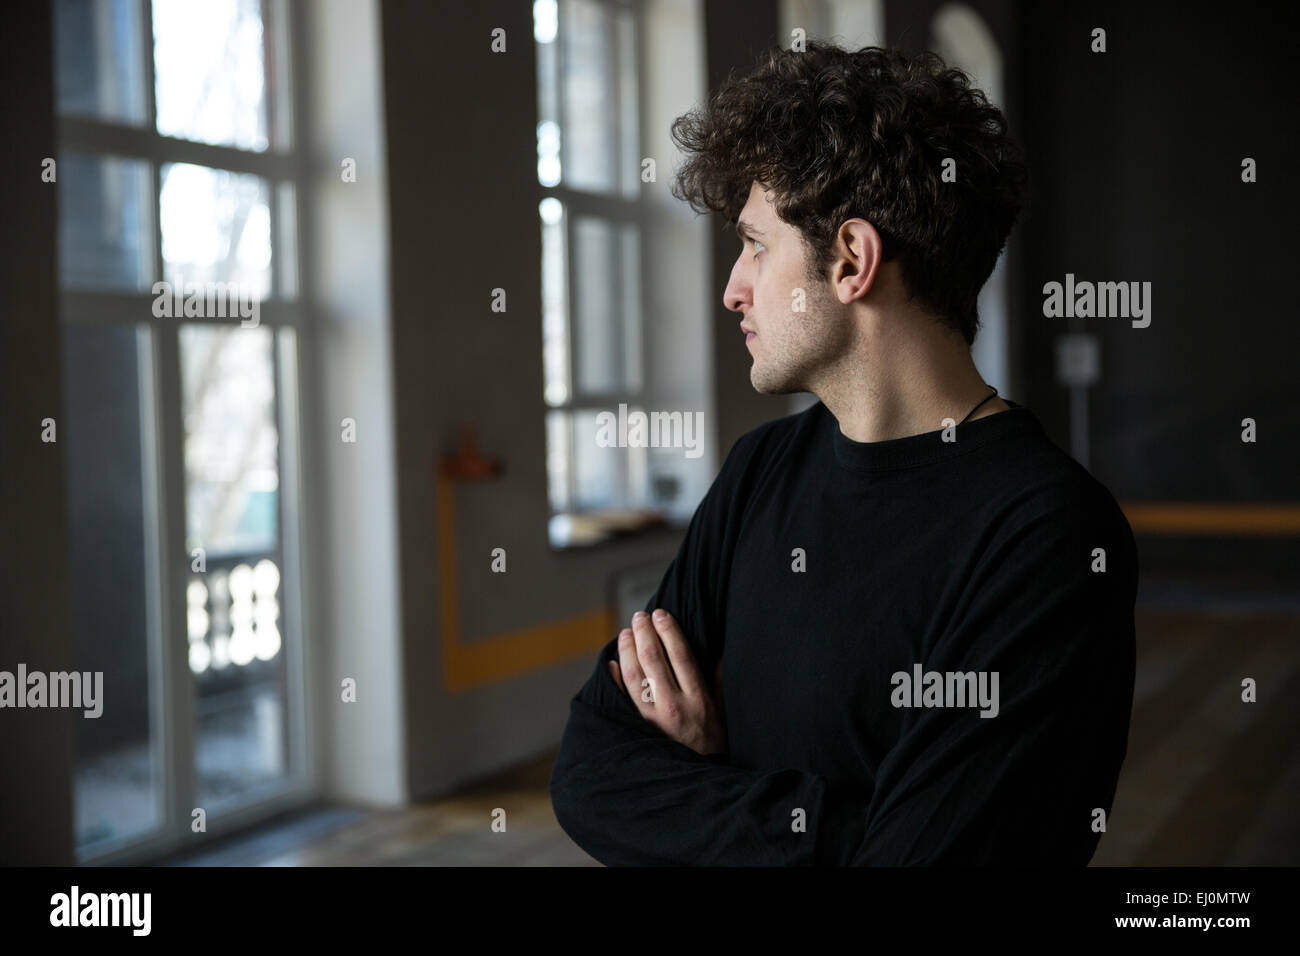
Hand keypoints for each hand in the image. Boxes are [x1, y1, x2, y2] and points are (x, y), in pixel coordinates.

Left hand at [608, 609, 726, 755]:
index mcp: (697, 698)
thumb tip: (720, 653)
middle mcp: (673, 706)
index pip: (680, 655)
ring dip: (627, 650)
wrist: (698, 779)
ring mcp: (652, 719)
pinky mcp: (638, 728)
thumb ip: (718, 683)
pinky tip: (612, 663)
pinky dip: (614, 679)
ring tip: (626, 633)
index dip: (669, 630)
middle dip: (645, 633)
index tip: (661, 614)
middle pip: (653, 659)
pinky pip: (621, 698)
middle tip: (640, 616)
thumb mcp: (723, 712)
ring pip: (633, 676)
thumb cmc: (713, 743)